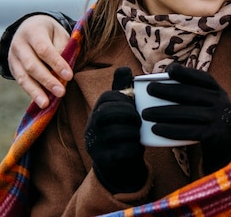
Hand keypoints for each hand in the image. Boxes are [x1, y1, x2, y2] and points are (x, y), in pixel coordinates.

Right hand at [9, 15, 71, 107]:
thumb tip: (63, 70)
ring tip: (46, 104)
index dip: (57, 63)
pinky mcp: (12, 67)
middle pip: (32, 65)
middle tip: (61, 92)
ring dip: (36, 91)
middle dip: (47, 80)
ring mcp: (13, 57)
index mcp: (33, 31)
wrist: (30, 27)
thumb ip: (63, 48)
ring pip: (23, 76)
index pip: (44, 49)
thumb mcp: (59, 33)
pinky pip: (21, 81)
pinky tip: (40, 101)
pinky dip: (31, 92)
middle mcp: (19, 44)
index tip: (69, 76)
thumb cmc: (51, 33)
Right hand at [85, 67, 146, 192]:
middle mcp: (92, 127)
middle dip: (129, 114)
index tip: (134, 104)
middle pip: (109, 113)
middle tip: (138, 119)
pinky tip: (137, 147)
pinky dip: (134, 147)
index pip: (108, 97)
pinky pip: (123, 151)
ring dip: (133, 131)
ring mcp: (96, 144)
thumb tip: (124, 68)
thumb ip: (123, 89)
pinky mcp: (105, 160)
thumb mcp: (121, 108)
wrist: (119, 163)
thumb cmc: (123, 128)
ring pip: (117, 132)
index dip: (125, 98)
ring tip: (138, 133)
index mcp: (97, 111)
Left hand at [142, 62, 230, 172]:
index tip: (169, 70)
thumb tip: (160, 82)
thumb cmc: (208, 118)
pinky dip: (171, 130)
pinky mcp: (213, 134)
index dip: (186, 72)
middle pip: (191, 94)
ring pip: (187, 113)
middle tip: (149, 89)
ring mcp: (218, 118)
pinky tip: (156, 128)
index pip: (202, 78)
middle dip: (168, 90)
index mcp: (218, 90)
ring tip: (146, 113)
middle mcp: (221, 101)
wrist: (228, 142)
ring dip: (164, 112)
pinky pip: (189, 131)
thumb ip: (192, 92)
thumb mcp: (207, 102)